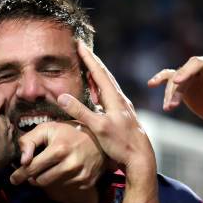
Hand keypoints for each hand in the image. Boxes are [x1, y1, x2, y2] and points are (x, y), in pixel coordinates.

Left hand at [10, 120, 106, 189]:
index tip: (13, 179)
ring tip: (49, 168)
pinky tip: (63, 170)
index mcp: (59, 149)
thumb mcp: (48, 128)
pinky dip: (60, 181)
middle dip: (33, 177)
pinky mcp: (86, 182)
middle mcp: (70, 165)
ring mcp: (79, 175)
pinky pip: (65, 187)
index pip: (32, 168)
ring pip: (52, 186)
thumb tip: (22, 160)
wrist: (100, 137)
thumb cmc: (69, 131)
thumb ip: (29, 141)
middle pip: (40, 181)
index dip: (20, 174)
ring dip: (46, 179)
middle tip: (32, 171)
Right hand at [58, 42, 155, 182]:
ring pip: (108, 85)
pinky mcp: (122, 116)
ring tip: (87, 67)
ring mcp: (122, 108)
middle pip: (104, 75)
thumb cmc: (121, 144)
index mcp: (114, 98)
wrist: (140, 158)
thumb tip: (62, 96)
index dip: (88, 58)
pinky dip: (100, 89)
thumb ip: (80, 111)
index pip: (99, 72)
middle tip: (82, 49)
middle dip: (92, 62)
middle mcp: (120, 99)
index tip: (79, 44)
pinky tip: (97, 93)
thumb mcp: (97, 127)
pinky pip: (109, 96)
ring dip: (96, 75)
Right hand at [148, 56, 202, 125]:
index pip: (196, 64)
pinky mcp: (182, 85)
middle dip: (176, 84)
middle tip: (172, 96)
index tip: (177, 82)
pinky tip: (151, 84)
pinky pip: (168, 80)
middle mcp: (198, 68)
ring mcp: (189, 76)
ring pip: (174, 80)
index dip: (186, 71)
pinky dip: (159, 81)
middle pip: (183, 71)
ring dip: (170, 94)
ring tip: (169, 108)